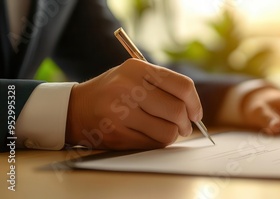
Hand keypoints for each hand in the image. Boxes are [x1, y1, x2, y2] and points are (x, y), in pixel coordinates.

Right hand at [65, 59, 202, 149]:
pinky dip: (158, 143)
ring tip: (168, 131)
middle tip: (185, 127)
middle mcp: (128, 88)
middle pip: (177, 110)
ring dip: (173, 135)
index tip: (196, 113)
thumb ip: (162, 86)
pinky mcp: (117, 134)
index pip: (182, 86)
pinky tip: (151, 136)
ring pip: (168, 131)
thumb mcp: (133, 76)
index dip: (195, 103)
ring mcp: (121, 112)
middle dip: (187, 123)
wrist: (73, 109)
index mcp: (137, 69)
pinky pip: (153, 144)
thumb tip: (194, 109)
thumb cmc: (112, 92)